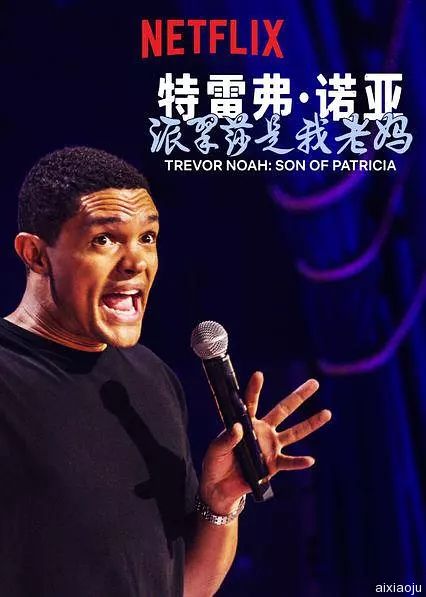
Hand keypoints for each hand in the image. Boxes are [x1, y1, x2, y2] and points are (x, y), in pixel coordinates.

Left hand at [199, 373, 331, 514]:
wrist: (220, 487)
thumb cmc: (216, 463)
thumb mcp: (216, 449)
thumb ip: (227, 439)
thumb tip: (238, 428)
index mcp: (247, 423)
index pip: (251, 403)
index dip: (255, 389)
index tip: (259, 374)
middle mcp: (263, 431)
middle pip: (283, 410)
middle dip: (299, 397)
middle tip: (314, 383)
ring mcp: (270, 447)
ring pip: (294, 433)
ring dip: (310, 424)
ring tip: (327, 413)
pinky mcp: (273, 465)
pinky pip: (289, 462)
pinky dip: (299, 462)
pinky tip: (310, 460)